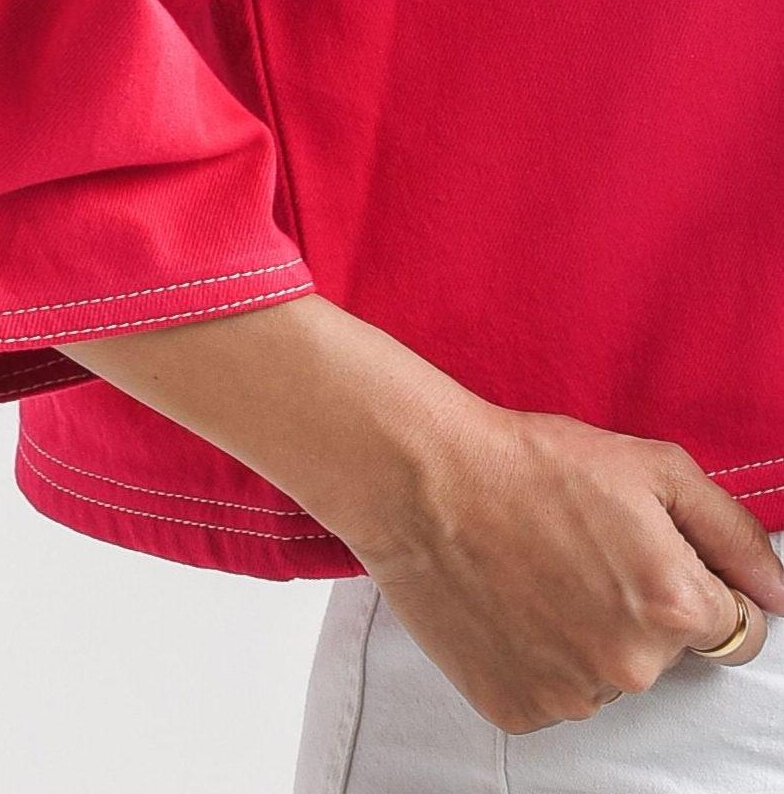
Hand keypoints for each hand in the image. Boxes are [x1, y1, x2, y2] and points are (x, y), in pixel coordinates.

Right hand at [343, 403, 783, 734]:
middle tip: (582, 551)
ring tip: (539, 571)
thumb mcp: (651, 466)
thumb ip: (731, 531)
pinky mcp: (518, 709)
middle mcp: (631, 665)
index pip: (735, 628)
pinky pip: (555, 692)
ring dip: (587, 635)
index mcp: (674, 604)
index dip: (694, 583)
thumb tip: (777, 590)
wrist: (424, 482)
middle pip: (669, 654)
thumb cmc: (530, 463)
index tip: (646, 556)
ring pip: (609, 675)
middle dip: (640, 609)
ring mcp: (572, 695)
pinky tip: (513, 602)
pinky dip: (539, 657)